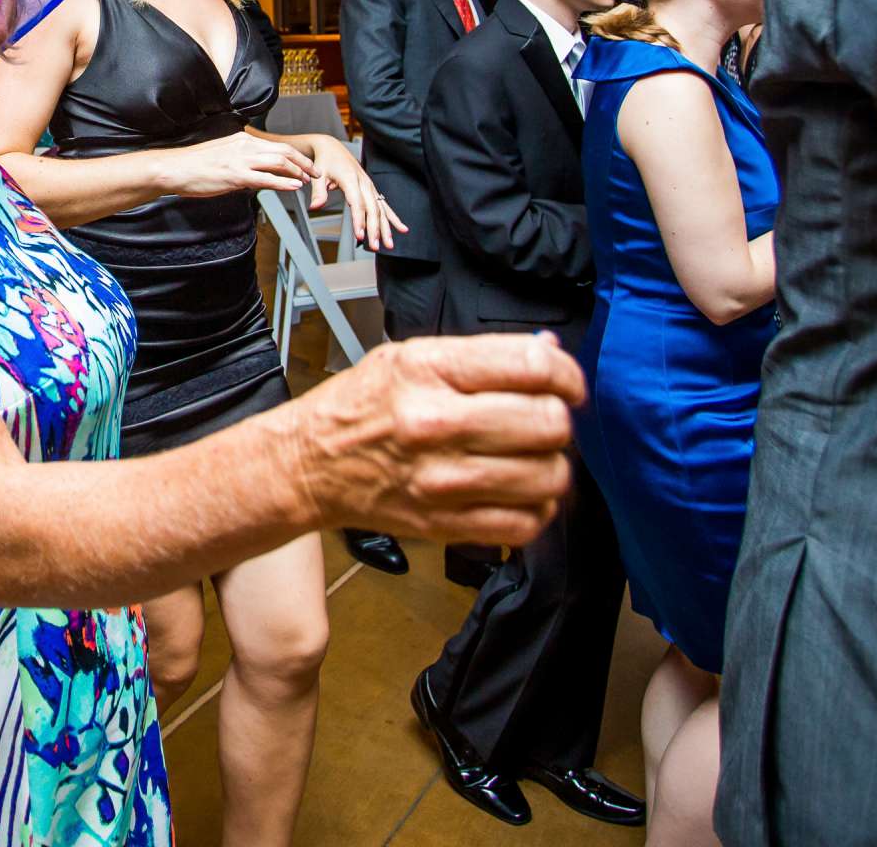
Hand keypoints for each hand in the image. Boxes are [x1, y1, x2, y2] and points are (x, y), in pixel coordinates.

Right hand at [164, 130, 319, 198]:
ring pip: (279, 162)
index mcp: (242, 140)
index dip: (294, 154)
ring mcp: (240, 160)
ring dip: (297, 171)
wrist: (174, 168)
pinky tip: (293, 187)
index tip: (304, 164)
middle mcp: (244, 146)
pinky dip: (283, 182)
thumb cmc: (193, 164)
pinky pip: (266, 178)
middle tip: (315, 172)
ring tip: (308, 180)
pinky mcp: (235, 175)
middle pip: (283, 150)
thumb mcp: (221, 154)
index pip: (275, 144)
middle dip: (303, 162)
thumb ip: (239, 158)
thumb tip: (252, 169)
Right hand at [291, 333, 583, 549]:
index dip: (567, 374)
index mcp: (428, 370)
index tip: (567, 385)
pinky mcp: (444, 523)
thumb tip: (549, 352)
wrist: (309, 463)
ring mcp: (441, 479)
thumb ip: (482, 355)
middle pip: (548, 422)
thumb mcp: (410, 356)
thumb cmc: (359, 407)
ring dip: (550, 467)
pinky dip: (535, 510)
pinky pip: (524, 524)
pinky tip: (518, 494)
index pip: (532, 366)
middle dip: (557, 420)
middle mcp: (435, 423)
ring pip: (546, 477)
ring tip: (531, 459)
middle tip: (541, 421)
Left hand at [302, 133, 405, 249]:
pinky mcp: (372, 190)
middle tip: (374, 246)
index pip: (357, 203)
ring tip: (389, 244)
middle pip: (372, 209)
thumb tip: (315, 207)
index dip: (359, 220)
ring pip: (380, 210)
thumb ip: (318, 192)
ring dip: (385, 228)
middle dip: (374, 229)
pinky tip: (402, 229)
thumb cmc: (326, 161)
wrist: (333, 148)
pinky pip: (385, 206)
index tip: (360, 235)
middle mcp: (363, 183)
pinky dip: (393, 218)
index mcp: (350, 179)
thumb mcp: (319, 175)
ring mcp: (370, 186)